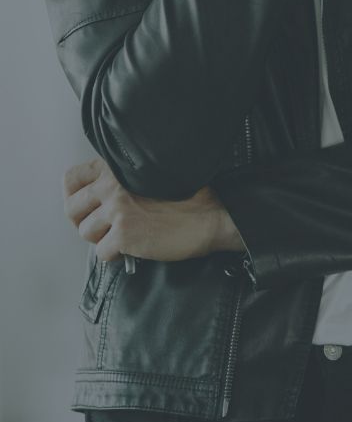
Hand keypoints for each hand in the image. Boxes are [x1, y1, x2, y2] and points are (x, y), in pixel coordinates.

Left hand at [63, 158, 243, 263]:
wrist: (211, 217)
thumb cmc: (186, 199)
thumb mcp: (150, 177)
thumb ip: (121, 180)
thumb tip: (94, 199)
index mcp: (119, 167)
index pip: (72, 177)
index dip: (75, 195)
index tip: (87, 206)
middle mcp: (113, 184)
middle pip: (71, 209)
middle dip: (85, 222)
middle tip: (104, 227)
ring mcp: (118, 209)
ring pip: (85, 232)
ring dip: (103, 239)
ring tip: (127, 235)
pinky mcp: (124, 234)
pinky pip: (101, 253)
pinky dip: (117, 254)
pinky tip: (136, 246)